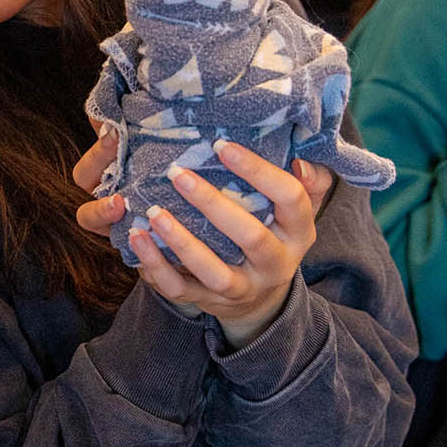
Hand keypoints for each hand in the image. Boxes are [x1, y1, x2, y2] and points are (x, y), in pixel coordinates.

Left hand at [78, 140, 331, 345]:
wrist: (261, 300)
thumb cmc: (274, 233)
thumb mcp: (297, 211)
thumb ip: (308, 182)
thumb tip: (300, 161)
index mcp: (300, 232)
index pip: (290, 198)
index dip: (258, 171)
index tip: (221, 145)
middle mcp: (276, 264)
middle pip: (251, 237)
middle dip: (212, 204)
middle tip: (177, 173)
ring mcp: (243, 287)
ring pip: (214, 271)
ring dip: (181, 242)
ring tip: (152, 211)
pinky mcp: (210, 301)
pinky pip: (180, 290)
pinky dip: (156, 266)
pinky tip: (137, 238)